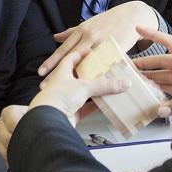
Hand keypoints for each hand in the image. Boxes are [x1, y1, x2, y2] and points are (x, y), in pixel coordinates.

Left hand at [0, 46, 130, 160]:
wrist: (48, 120)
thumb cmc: (57, 98)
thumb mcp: (84, 86)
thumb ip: (105, 85)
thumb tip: (123, 83)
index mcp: (62, 72)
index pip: (71, 58)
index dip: (80, 53)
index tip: (90, 51)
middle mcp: (63, 85)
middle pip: (79, 76)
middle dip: (90, 73)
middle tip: (102, 68)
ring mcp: (66, 100)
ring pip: (83, 93)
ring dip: (94, 91)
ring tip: (106, 85)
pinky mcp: (71, 113)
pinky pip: (85, 108)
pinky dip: (95, 107)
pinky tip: (104, 105)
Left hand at [39, 0, 158, 75]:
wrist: (132, 15)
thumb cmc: (110, 20)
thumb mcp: (89, 23)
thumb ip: (72, 32)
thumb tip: (56, 37)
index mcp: (82, 31)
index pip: (64, 49)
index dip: (52, 61)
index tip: (41, 72)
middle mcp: (89, 36)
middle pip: (70, 57)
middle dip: (57, 71)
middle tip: (45, 83)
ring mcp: (101, 43)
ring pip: (84, 62)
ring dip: (74, 76)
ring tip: (65, 89)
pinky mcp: (113, 49)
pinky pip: (103, 64)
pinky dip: (97, 74)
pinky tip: (90, 85)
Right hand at [132, 26, 171, 115]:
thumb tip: (159, 111)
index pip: (168, 43)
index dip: (153, 36)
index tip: (138, 29)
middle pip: (163, 62)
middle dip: (147, 64)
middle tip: (130, 66)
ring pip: (167, 77)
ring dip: (153, 79)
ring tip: (137, 81)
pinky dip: (164, 92)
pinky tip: (154, 97)